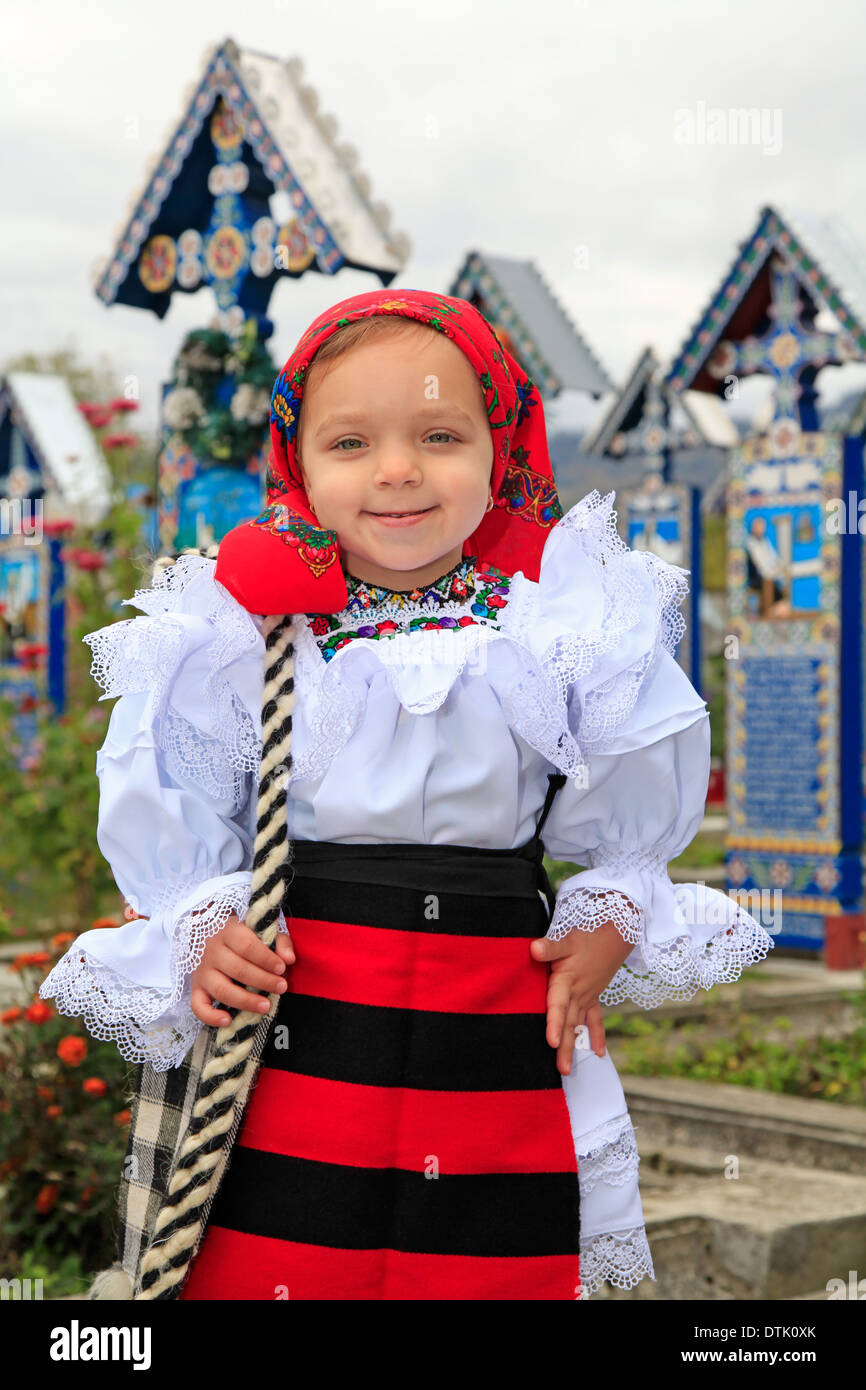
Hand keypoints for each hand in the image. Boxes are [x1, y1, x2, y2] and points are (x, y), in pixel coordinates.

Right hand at [190, 914, 295, 1026]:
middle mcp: (212, 952)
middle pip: (237, 969)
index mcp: (228, 932)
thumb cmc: (240, 935)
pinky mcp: (196, 988)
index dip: (266, 958)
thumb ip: (279, 942)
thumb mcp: (260, 931)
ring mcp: (202, 972)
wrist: (205, 933)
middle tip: (281, 987)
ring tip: (265, 1006)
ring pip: (221, 990)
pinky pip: (198, 1006)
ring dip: (245, 1001)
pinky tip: (228, 1021)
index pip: (247, 946)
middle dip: (263, 980)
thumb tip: (289, 959)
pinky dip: (210, 1017)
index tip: (282, 968)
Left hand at [530, 920, 634, 1075]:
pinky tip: (597, 1054)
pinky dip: (595, 1035)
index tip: (552, 1042)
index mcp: (567, 981)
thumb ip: (551, 946)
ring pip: (578, 1026)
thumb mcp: (568, 938)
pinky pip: (594, 1019)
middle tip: (561, 1071)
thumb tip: (534, 949)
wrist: (616, 932)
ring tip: (568, 1070)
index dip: (554, 1023)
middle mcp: (577, 993)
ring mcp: (587, 996)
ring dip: (574, 1047)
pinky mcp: (593, 995)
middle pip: (568, 1023)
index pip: (558, 1005)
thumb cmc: (588, 935)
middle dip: (564, 1048)